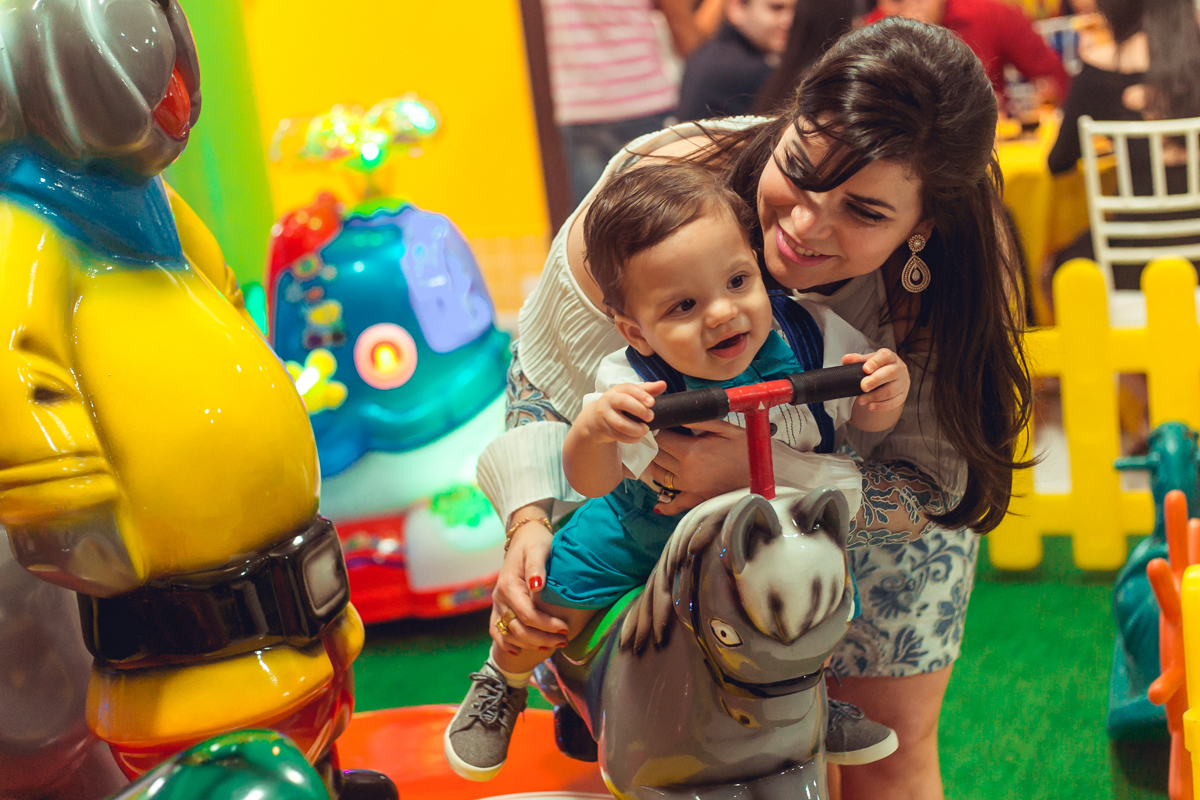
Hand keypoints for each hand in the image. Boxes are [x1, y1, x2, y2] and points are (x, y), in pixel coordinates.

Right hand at [491, 520, 568, 652]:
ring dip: (530, 644)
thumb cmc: (535, 544)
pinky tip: (519, 651)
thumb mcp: (539, 550)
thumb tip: (537, 586)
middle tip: (564, 641)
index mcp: (509, 585)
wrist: (524, 537)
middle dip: (542, 639)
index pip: (527, 614)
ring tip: (552, 646)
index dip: (546, 625)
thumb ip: (537, 568)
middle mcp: (500, 597)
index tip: (565, 629)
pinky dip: (505, 643)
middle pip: (518, 628)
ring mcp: (497, 603)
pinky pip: (496, 630)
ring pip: (509, 633)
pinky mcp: (498, 606)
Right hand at [581, 381, 665, 443]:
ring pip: (620, 423)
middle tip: (651, 417)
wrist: (596, 419)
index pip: (629, 388)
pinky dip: (630, 438)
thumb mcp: (631, 395)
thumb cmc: (619, 405)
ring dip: (635, 429)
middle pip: (623, 402)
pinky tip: (638, 438)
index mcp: (618, 390)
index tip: (652, 402)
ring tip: (645, 430)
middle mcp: (609, 400)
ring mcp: (605, 415)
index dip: (641, 395)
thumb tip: (663, 384)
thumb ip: (648, 390)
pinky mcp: (603, 429)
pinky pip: (617, 435)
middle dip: (639, 409)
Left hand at [646, 419, 750, 514]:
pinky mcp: (696, 499)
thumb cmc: (745, 448)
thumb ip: (698, 421)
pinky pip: (676, 505)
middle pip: (656, 456)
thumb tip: (677, 415)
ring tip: (655, 458)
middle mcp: (685, 471)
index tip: (657, 425)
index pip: (661, 439)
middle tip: (654, 439)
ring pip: (658, 476)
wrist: (762, 472)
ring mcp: (689, 487)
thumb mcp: (724, 428)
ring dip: (654, 466)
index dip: (657, 430)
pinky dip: (665, 506)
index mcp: (691, 451)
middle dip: (653, 446)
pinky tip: (658, 505)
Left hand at [843, 349, 909, 412]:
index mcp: (890, 357)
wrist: (890, 380)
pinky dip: (881, 406)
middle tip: (863, 387)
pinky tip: (870, 406)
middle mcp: (899, 368)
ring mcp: (902, 383)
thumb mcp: (868, 362)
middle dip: (875, 380)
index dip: (875, 362)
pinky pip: (894, 402)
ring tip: (861, 400)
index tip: (865, 369)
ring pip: (891, 390)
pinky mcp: (902, 395)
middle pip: (890, 373)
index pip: (885, 356)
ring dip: (874, 396)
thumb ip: (857, 360)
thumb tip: (846, 359)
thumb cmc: (878, 369)